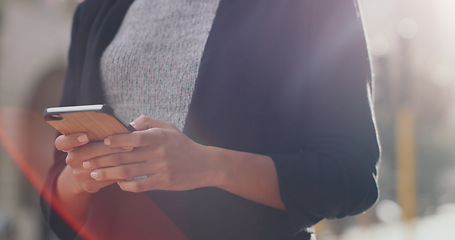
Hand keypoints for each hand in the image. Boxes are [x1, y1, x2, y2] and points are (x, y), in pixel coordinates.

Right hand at [55, 133, 132, 193]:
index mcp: (69, 146)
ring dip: (117, 157)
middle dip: (109, 146)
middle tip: (126, 142)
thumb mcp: (91, 141)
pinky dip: (119, 169)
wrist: (85, 175)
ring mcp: (78, 174)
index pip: (62, 142)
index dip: (72, 139)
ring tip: (131, 150)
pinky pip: (106, 177)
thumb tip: (117, 125)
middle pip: (88, 151)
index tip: (86, 136)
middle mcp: (71, 160)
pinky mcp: (89, 185)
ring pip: (99, 165)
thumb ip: (98, 132)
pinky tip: (130, 163)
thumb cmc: (94, 150)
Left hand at [82, 116, 222, 191]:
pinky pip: (139, 186)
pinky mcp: (163, 183)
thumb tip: (128, 123)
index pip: (133, 137)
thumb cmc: (183, 144)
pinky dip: (126, 185)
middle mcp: (159, 152)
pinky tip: (117, 183)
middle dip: (102, 159)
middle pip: (125, 156)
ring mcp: (161, 168)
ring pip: (128, 172)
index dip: (116, 139)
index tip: (102, 142)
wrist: (205, 165)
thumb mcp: (169, 127)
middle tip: (86, 161)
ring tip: (94, 173)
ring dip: (108, 173)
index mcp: (159, 136)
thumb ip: (148, 122)